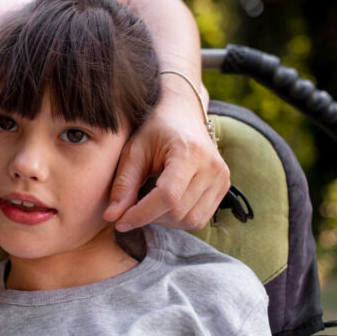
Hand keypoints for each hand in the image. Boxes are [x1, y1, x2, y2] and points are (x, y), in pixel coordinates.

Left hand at [104, 91, 229, 230]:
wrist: (181, 113)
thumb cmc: (154, 130)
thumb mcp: (133, 151)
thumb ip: (123, 184)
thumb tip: (112, 217)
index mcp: (190, 152)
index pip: (167, 196)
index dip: (141, 214)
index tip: (120, 222)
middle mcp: (213, 166)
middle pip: (178, 211)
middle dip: (149, 217)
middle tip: (130, 209)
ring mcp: (222, 178)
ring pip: (190, 220)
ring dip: (164, 220)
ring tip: (148, 204)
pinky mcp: (224, 187)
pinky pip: (200, 219)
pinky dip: (178, 219)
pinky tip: (165, 205)